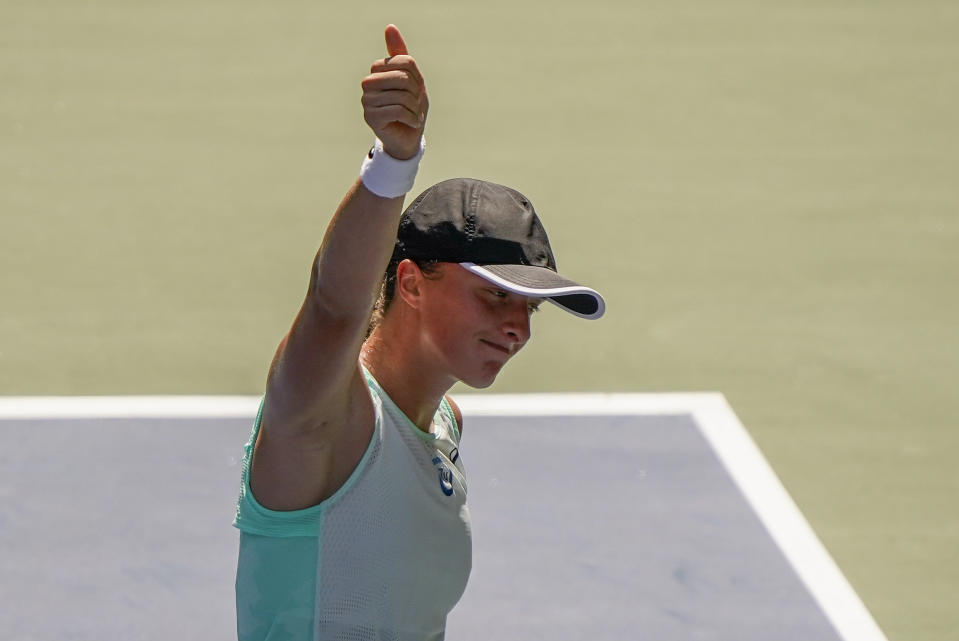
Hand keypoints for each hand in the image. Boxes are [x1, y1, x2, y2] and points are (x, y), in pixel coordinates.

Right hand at [361, 25, 428, 159]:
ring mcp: (366, 101)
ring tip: (412, 115)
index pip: (405, 62)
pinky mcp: (370, 117)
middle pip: (401, 77)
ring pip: (400, 96)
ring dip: (414, 108)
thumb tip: (389, 27)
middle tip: (414, 104)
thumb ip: (400, 54)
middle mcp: (367, 84)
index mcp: (377, 71)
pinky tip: (411, 122)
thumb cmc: (410, 107)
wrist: (408, 137)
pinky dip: (411, 118)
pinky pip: (397, 110)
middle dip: (415, 93)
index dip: (417, 77)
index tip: (416, 90)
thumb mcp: (411, 79)